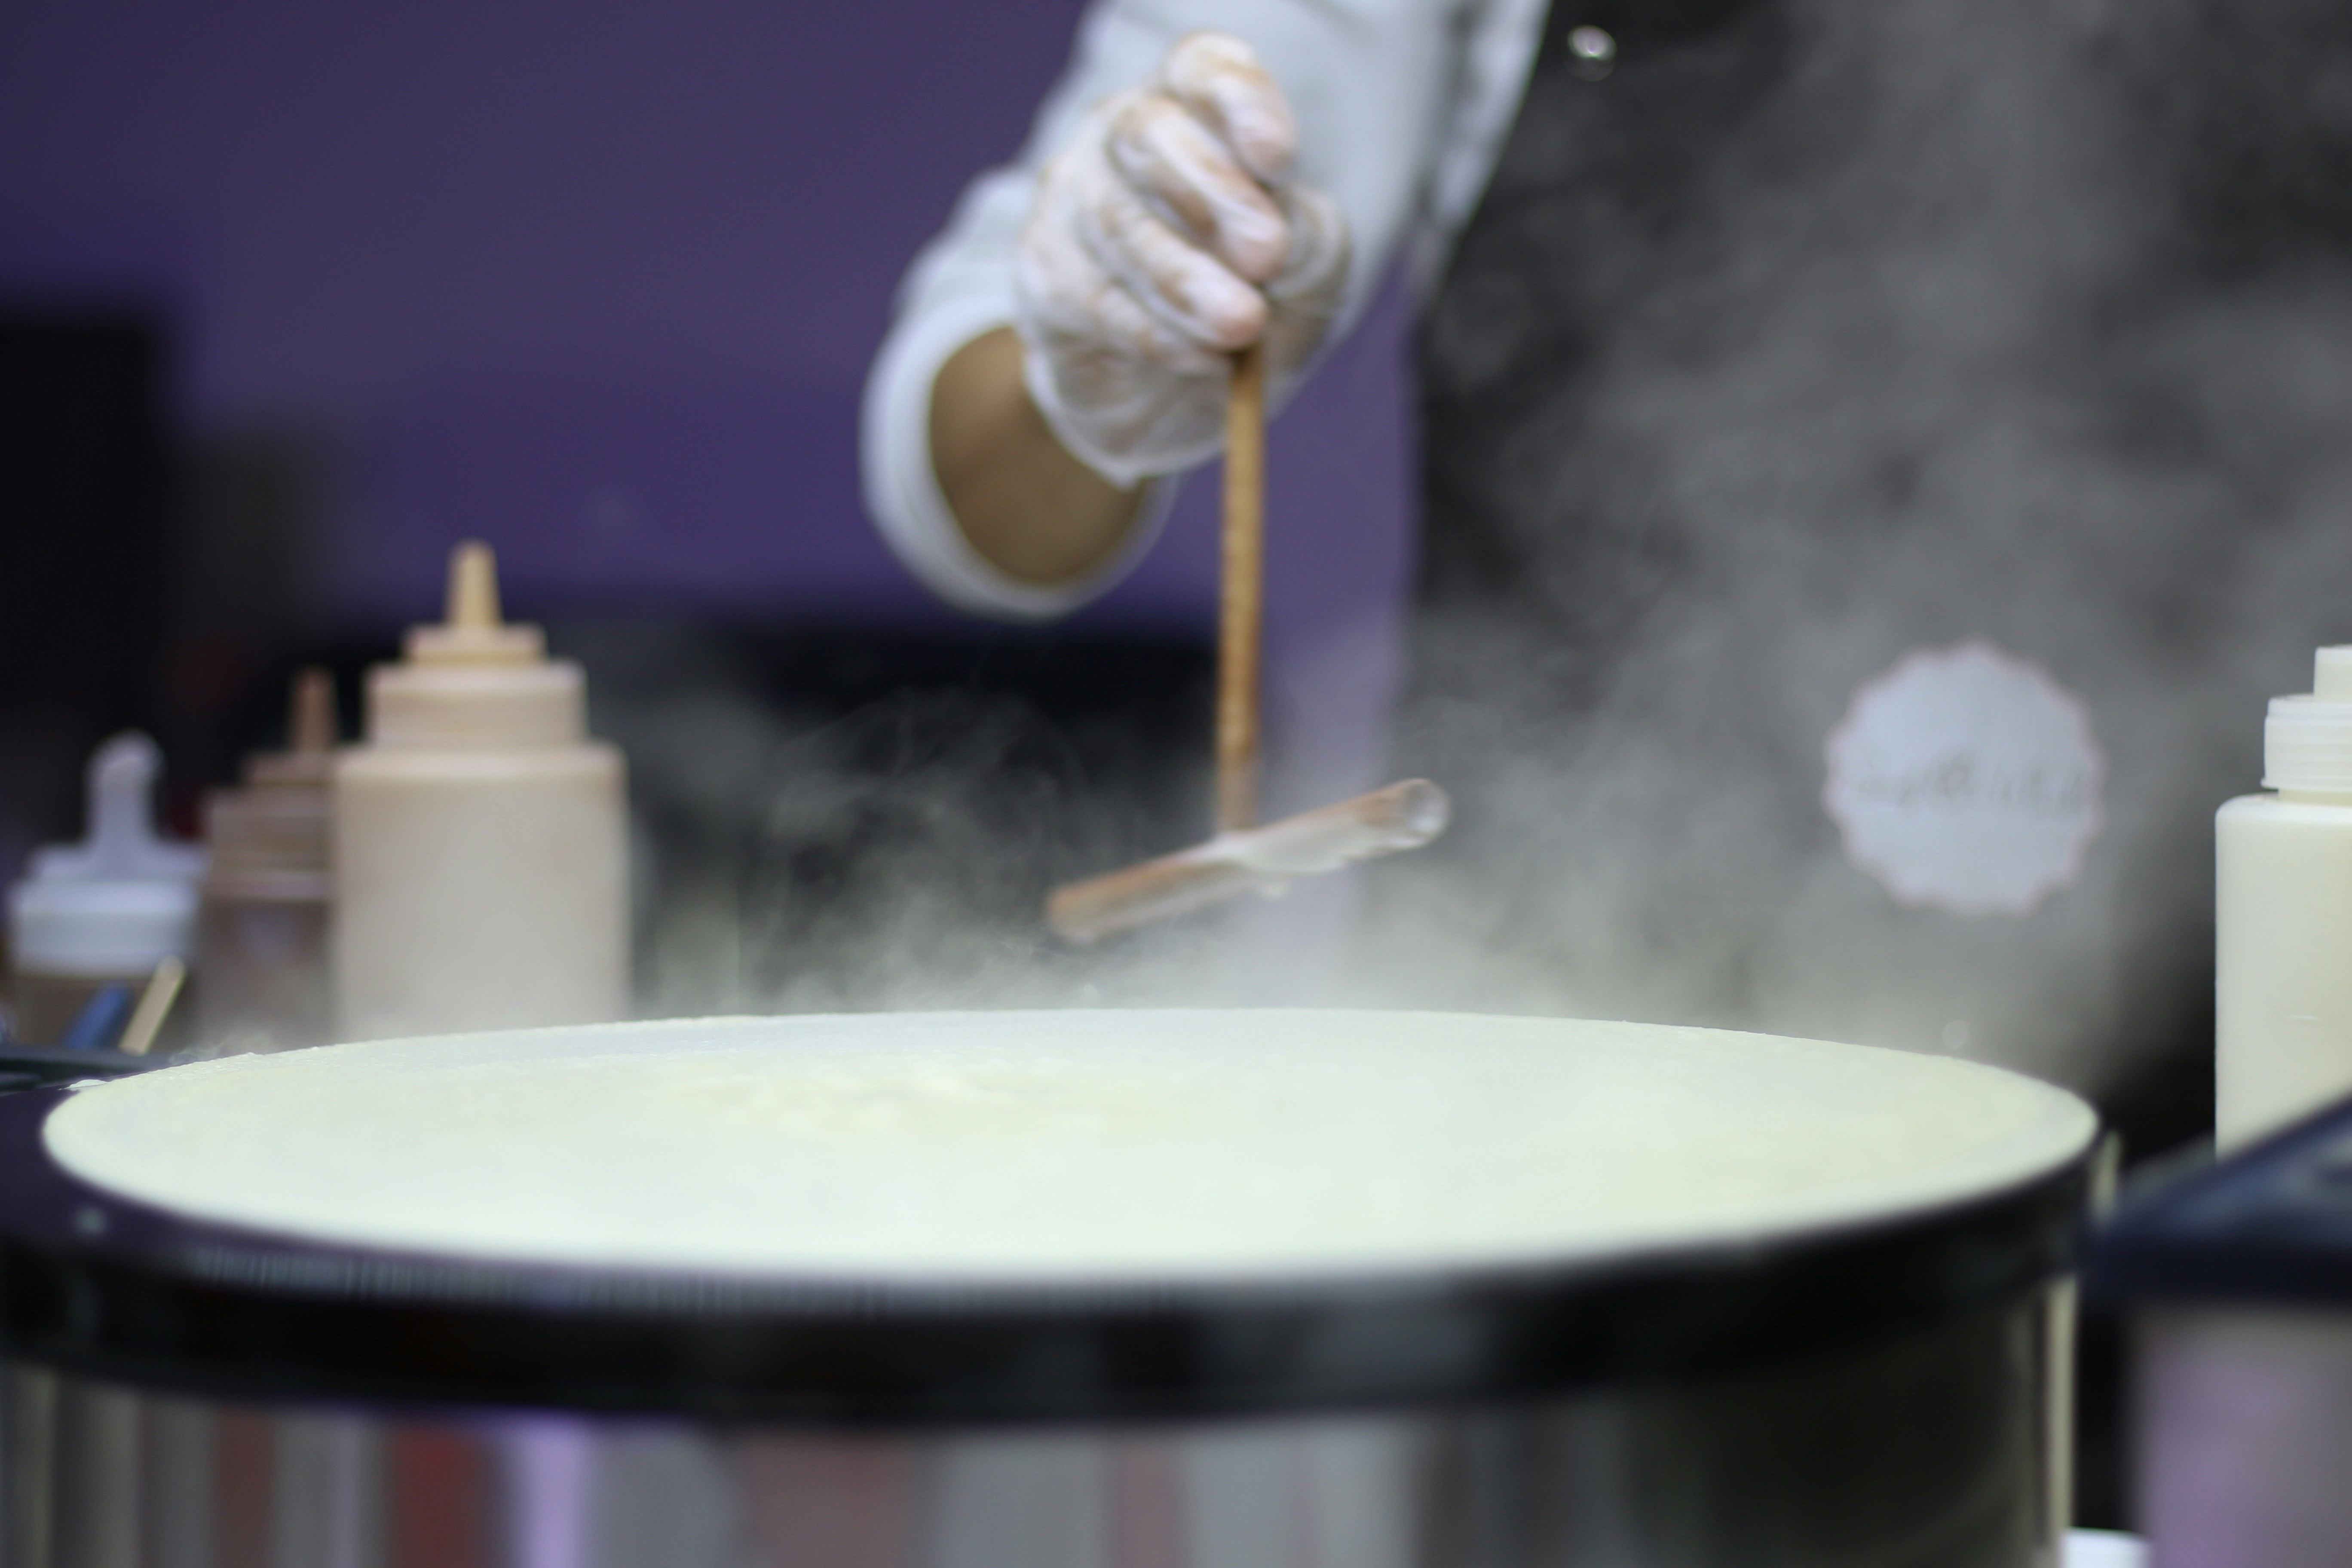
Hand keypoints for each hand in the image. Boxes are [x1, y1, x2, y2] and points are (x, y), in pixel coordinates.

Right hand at [1014, 32, 1351, 488]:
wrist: (1177, 396)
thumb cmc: (1251, 299)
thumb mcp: (1307, 270)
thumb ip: (1310, 240)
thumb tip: (1286, 238)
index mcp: (1193, 108)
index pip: (1203, 69)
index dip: (1239, 101)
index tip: (1279, 159)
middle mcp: (1121, 136)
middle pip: (1148, 133)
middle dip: (1212, 191)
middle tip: (1266, 253)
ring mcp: (1073, 202)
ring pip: (1117, 222)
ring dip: (1184, 277)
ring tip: (1241, 324)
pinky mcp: (1047, 279)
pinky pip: (1095, 298)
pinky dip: (1155, 332)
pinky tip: (1203, 357)